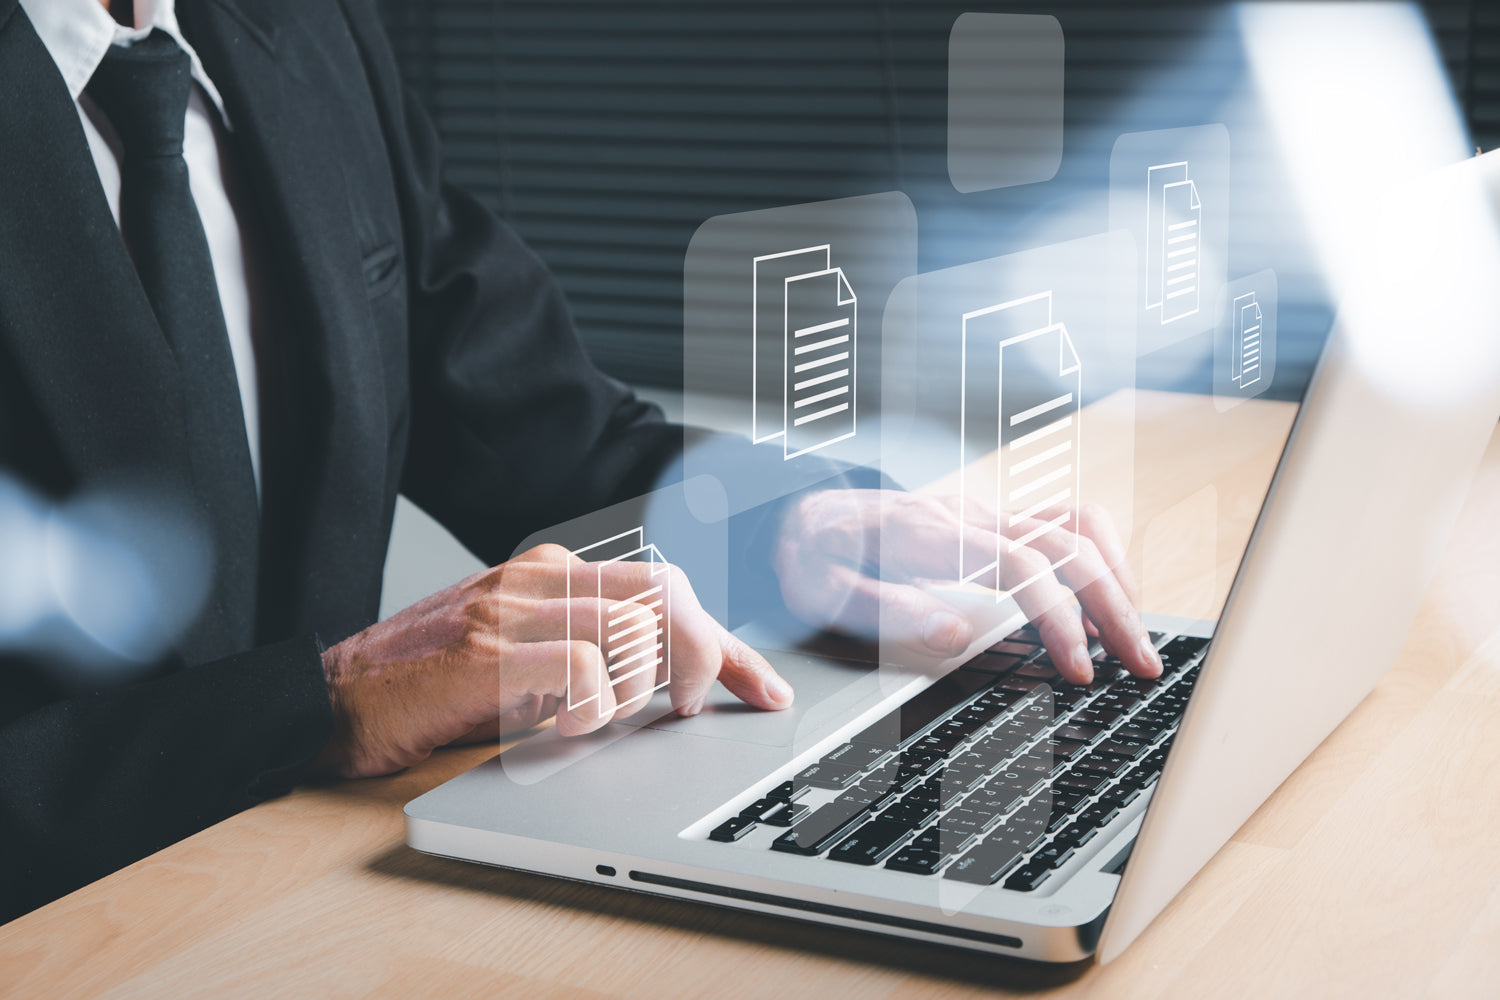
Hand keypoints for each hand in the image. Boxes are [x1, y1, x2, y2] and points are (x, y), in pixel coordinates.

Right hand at [312, 543, 792, 777]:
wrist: (333, 698)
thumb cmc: (430, 686)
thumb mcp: (525, 660)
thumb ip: (590, 655)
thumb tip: (673, 681)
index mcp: (554, 573)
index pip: (667, 591)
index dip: (726, 643)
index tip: (762, 687)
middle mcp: (540, 578)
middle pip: (666, 595)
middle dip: (706, 655)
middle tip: (694, 708)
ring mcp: (512, 609)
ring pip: (631, 627)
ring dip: (639, 689)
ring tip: (602, 720)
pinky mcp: (486, 651)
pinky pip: (581, 664)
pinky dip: (595, 703)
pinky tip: (567, 725)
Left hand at [773, 489, 1159, 684]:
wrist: (797, 509)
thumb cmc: (810, 555)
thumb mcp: (822, 590)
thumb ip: (886, 611)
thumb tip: (955, 635)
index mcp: (928, 531)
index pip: (1021, 566)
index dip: (1058, 618)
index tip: (1079, 669)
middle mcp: (966, 512)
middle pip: (1067, 546)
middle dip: (1113, 606)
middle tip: (1142, 664)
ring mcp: (984, 509)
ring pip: (1077, 526)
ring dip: (1117, 578)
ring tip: (1135, 635)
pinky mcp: (991, 516)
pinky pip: (1063, 519)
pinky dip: (1098, 554)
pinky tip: (1105, 597)